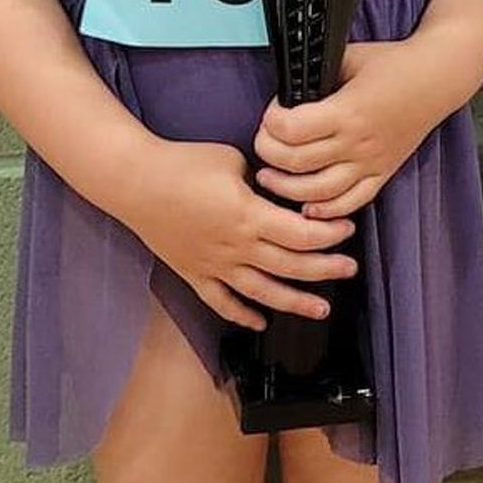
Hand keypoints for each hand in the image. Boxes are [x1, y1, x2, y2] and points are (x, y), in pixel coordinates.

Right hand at [121, 138, 357, 328]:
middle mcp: (236, 246)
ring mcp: (214, 265)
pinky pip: (221, 301)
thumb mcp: (232, 160)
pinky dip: (241, 315)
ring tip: (321, 309)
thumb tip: (277, 189)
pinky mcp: (194, 273)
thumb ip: (260, 181)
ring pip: (262, 292)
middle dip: (325, 269)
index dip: (329, 234)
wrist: (133, 181)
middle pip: (290, 266)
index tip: (346, 229)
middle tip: (349, 269)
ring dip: (295, 302)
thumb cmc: (181, 163)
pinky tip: (259, 323)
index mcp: (248, 215)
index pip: (301, 234)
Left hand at [254, 40, 441, 218]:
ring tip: (269, 177)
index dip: (270, 120)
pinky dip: (326, 211)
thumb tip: (286, 88)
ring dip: (286, 189)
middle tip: (264, 141)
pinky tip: (307, 205)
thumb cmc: (394, 64)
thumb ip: (317, 76)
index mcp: (347, 110)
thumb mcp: (348, 57)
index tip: (273, 111)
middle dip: (268, 152)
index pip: (290, 129)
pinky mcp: (382, 174)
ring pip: (317, 193)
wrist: (437, 78)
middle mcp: (357, 142)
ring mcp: (370, 163)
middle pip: (295, 162)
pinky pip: (351, 203)